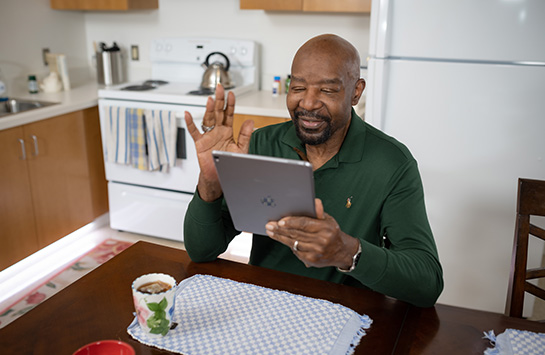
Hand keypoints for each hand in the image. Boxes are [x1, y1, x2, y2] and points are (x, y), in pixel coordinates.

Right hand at [185, 84, 253, 200]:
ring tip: (210, 99)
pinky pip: (194, 131)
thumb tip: (250, 121)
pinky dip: (190, 123)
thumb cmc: (229, 163)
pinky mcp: (200, 143)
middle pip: (218, 112)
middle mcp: (217, 131)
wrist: (219, 176)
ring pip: (208, 119)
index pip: (229, 114)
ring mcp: (208, 136)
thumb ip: (245, 135)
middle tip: (220, 88)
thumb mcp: (241, 149)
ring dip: (208, 109)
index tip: (231, 94)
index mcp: (227, 131)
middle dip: (219, 100)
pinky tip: (188, 114)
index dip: (230, 104)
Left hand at [265, 199, 359, 268]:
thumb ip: (318, 211)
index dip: (291, 222)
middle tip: (269, 225)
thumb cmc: (331, 232)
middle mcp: (322, 240)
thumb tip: (315, 201)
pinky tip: (281, 239)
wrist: (341, 251)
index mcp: (325, 228)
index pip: (305, 224)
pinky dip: (288, 244)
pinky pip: (296, 251)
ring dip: (280, 237)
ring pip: (294, 243)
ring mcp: (316, 251)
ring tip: (270, 231)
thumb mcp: (328, 219)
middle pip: (297, 234)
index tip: (279, 221)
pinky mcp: (312, 260)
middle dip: (280, 229)